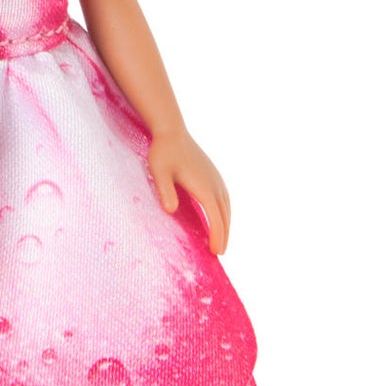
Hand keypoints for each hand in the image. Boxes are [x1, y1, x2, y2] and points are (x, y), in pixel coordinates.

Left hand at [148, 129, 230, 255]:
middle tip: (219, 253)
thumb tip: (170, 210)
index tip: (216, 252)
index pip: (216, 218)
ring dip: (226, 224)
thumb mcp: (159, 172)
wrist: (171, 131)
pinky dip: (224, 212)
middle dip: (224, 235)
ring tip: (222, 240)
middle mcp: (214, 184)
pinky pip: (224, 198)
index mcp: (204, 187)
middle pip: (224, 215)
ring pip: (226, 207)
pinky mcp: (213, 174)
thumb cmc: (162, 153)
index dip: (217, 236)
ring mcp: (216, 178)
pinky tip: (219, 216)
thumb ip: (165, 191)